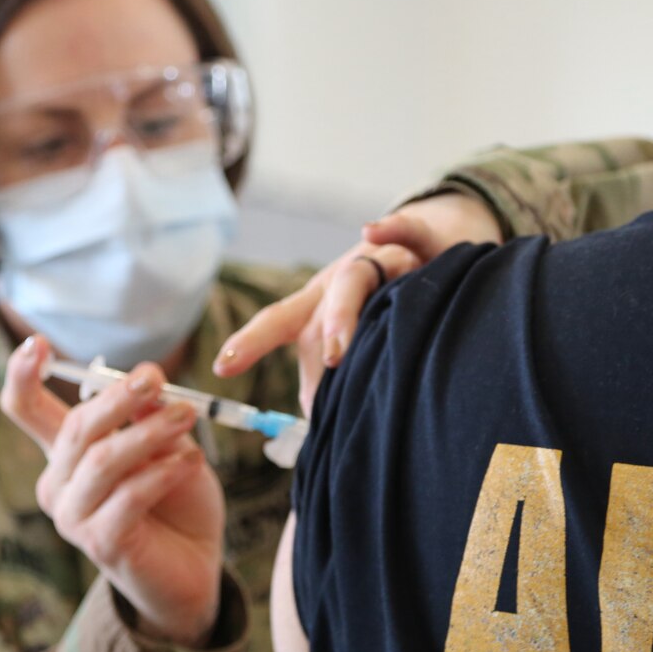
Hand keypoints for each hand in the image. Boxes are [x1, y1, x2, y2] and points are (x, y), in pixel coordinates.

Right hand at [0, 336, 224, 647]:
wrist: (195, 566)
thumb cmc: (177, 500)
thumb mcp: (167, 446)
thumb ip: (149, 419)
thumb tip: (145, 384)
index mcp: (65, 453)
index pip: (25, 409)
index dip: (23, 375)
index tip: (36, 343)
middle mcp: (59, 483)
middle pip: (74, 428)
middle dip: (116, 398)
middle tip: (156, 378)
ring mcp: (73, 516)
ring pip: (103, 460)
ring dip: (148, 433)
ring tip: (188, 417)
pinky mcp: (99, 543)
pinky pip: (129, 496)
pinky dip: (163, 473)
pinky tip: (192, 462)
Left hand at [211, 192, 503, 413]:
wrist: (430, 250)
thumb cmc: (384, 306)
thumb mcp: (355, 336)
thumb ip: (334, 374)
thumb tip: (317, 423)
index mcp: (316, 306)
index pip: (276, 324)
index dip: (249, 343)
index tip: (222, 366)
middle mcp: (337, 282)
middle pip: (314, 313)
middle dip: (310, 353)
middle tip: (315, 400)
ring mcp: (376, 262)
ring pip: (352, 282)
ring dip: (340, 314)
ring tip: (337, 351)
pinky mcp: (419, 245)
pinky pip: (407, 233)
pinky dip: (392, 228)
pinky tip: (373, 229)